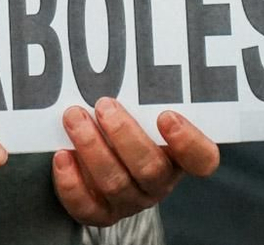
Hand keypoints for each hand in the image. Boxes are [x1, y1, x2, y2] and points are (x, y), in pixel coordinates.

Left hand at [51, 99, 219, 226]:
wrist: (99, 169)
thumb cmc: (126, 128)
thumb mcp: (141, 113)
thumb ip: (141, 98)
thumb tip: (124, 51)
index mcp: (179, 157)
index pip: (202, 159)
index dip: (189, 142)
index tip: (167, 115)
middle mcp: (158, 182)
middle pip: (150, 168)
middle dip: (125, 135)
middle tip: (104, 104)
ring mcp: (130, 201)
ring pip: (116, 182)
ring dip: (92, 147)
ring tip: (74, 117)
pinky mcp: (100, 213)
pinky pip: (87, 206)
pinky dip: (71, 181)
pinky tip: (62, 156)